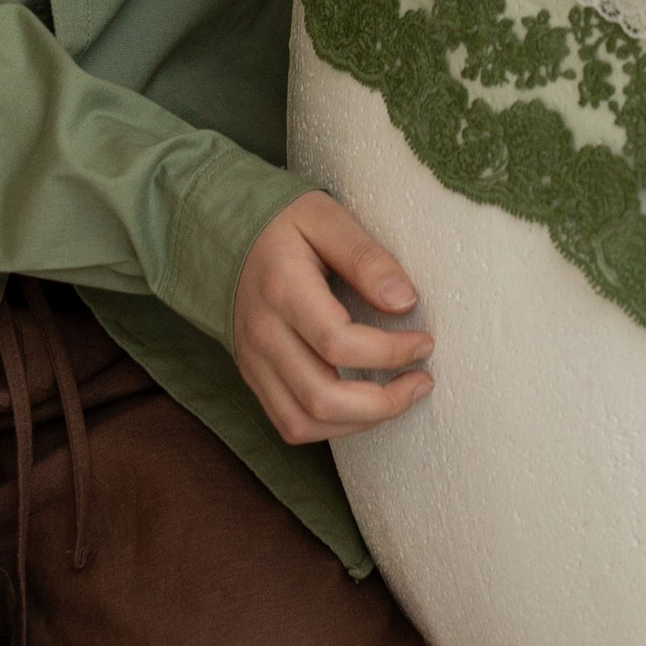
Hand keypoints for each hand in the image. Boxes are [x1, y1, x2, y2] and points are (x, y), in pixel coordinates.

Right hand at [233, 190, 434, 446]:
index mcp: (282, 289)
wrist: (222, 233)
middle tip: (421, 382)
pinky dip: (331, 428)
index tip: (424, 342)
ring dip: (360, 422)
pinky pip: (289, 424)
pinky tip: (362, 406)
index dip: (390, 352)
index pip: (338, 343)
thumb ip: (365, 257)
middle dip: (383, 403)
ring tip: (397, 398)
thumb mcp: (326, 218)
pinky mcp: (253, 376)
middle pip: (322, 398)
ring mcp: (253, 361)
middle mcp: (262, 334)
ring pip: (304, 424)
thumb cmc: (283, 223)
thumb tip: (405, 301)